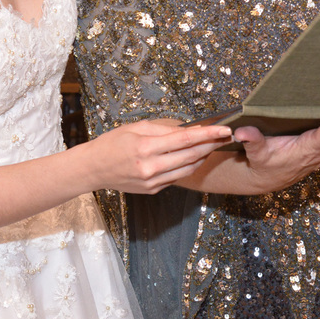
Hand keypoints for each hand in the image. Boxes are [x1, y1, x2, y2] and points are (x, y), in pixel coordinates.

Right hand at [86, 120, 232, 194]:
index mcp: (146, 147)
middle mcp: (151, 167)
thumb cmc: (112, 143)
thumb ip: (164, 128)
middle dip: (212, 145)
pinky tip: (193, 157)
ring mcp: (153, 182)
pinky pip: (177, 177)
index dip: (208, 134)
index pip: (185, 139)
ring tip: (212, 146)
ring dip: (203, 157)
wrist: (94, 169)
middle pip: (191, 155)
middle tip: (226, 136)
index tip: (224, 128)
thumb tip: (189, 128)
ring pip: (188, 169)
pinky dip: (188, 166)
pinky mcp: (153, 190)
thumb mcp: (136, 128)